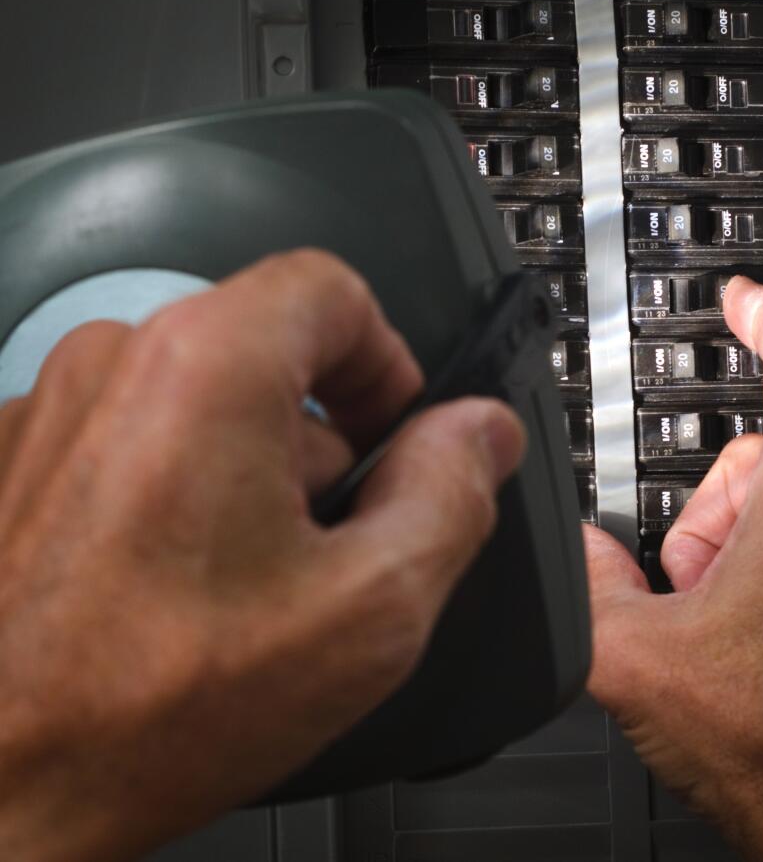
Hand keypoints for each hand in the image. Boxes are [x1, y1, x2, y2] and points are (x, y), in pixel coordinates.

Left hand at [0, 250, 524, 861]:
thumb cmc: (149, 710)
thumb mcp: (369, 606)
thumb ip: (452, 494)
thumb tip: (480, 433)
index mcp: (205, 368)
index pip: (332, 288)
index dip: (389, 361)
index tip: (398, 437)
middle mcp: (114, 368)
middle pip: (270, 351)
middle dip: (325, 437)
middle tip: (336, 542)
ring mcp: (52, 417)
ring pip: (203, 404)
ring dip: (253, 475)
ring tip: (253, 586)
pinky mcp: (19, 469)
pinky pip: (137, 445)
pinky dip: (181, 495)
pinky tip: (184, 594)